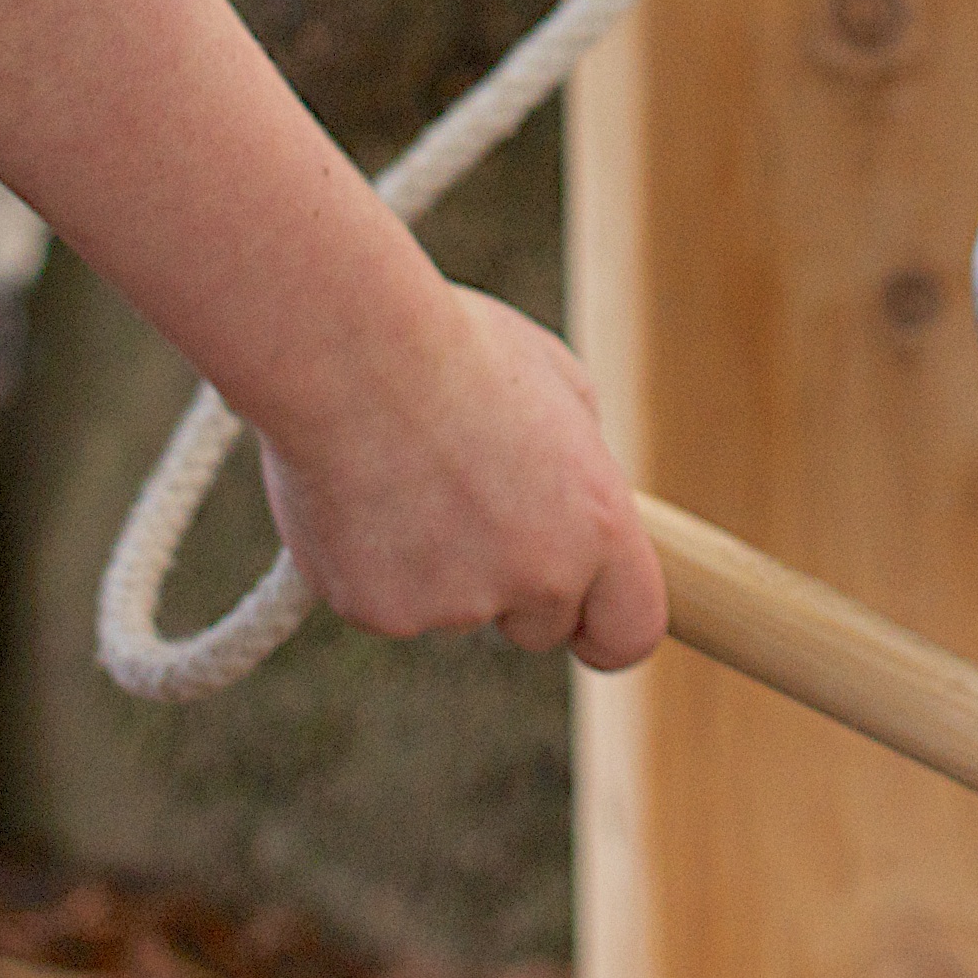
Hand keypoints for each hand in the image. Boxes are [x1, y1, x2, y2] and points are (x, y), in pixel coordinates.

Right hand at [259, 281, 665, 670]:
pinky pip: (385, 604)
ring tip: (401, 474)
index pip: (629, 632)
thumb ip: (580, 461)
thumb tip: (573, 501)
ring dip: (438, 564)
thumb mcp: (555, 383)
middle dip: (512, 583)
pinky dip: (373, 564)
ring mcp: (457, 604)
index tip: (582, 613)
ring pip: (455, 612)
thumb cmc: (451, 345)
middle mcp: (539, 577)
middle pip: (539, 626)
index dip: (604, 624)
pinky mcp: (381, 611)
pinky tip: (356, 495)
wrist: (347, 349)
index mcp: (599, 523)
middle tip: (464, 501)